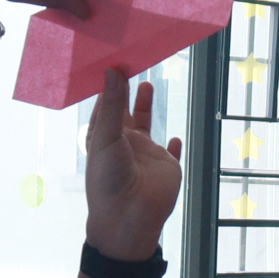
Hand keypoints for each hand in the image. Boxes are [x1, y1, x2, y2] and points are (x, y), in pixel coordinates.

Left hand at [84, 70, 182, 262]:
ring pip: (147, 125)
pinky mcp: (167, 167)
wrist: (129, 218)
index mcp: (104, 136)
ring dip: (146, 107)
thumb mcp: (106, 138)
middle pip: (126, 110)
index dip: (108, 84)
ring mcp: (146, 155)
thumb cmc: (108, 179)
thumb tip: (112, 71)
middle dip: (127, 89)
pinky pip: (170, 153)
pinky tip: (174, 137)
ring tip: (148, 85)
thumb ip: (113, 106)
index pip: (105, 104)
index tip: (112, 60)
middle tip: (131, 62)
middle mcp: (124, 143)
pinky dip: (173, 145)